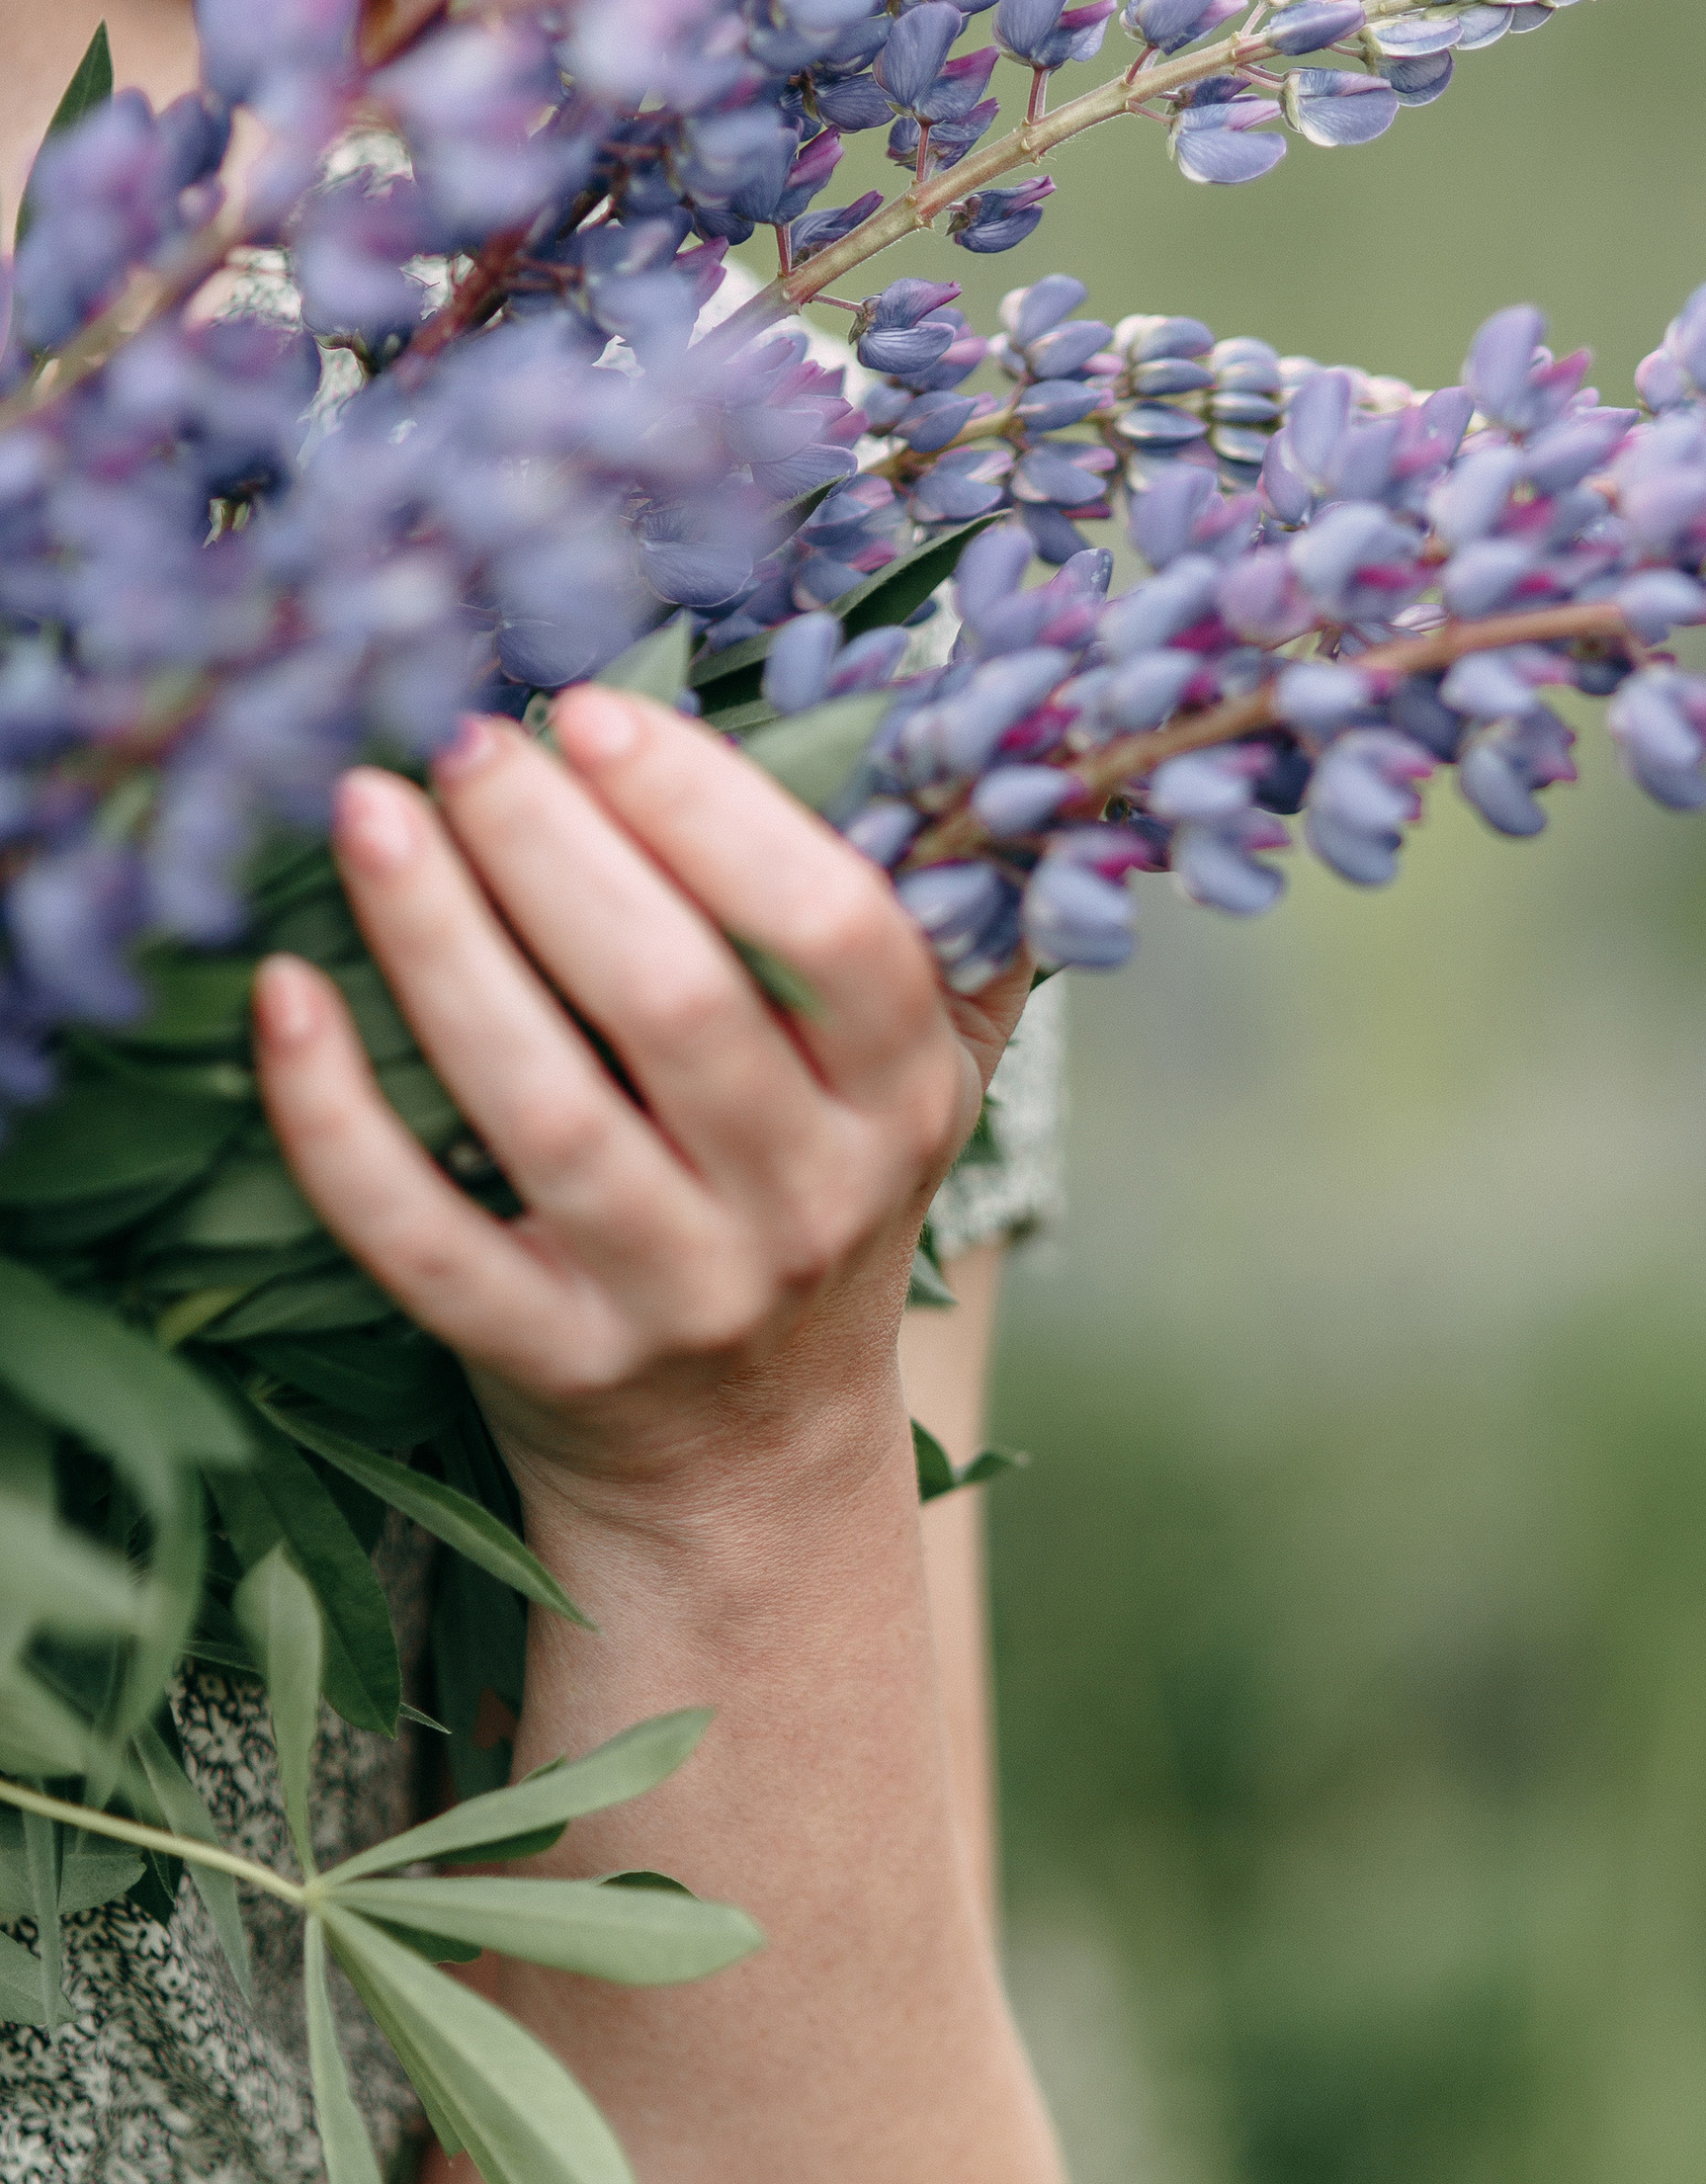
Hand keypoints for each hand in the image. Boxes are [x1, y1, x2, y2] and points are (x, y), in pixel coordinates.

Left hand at [251, 687, 1027, 1498]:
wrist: (750, 1468)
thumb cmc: (807, 1211)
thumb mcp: (908, 1090)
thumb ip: (940, 934)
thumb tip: (940, 735)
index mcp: (904, 1102)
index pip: (841, 937)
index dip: (714, 814)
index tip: (597, 715)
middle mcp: (806, 1204)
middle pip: (678, 1006)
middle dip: (553, 851)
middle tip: (462, 743)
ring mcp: (675, 1294)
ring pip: (546, 1109)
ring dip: (442, 945)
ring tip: (366, 815)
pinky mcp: (546, 1361)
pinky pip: (424, 1239)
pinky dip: (341, 1121)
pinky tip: (287, 996)